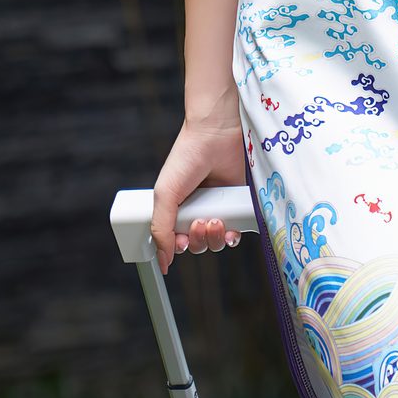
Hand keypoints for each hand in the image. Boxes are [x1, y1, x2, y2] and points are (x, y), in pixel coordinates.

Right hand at [151, 118, 247, 275]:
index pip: (176, 241)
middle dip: (198, 240)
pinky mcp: (236, 205)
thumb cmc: (186, 159)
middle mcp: (196, 211)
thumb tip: (163, 261)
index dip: (178, 247)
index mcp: (176, 209)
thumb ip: (161, 229)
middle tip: (199, 222)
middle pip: (198, 245)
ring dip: (214, 238)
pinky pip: (235, 233)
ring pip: (216, 242)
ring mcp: (217, 208)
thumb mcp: (165, 194)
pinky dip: (232, 236)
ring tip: (214, 219)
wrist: (216, 136)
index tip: (180, 241)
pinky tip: (229, 228)